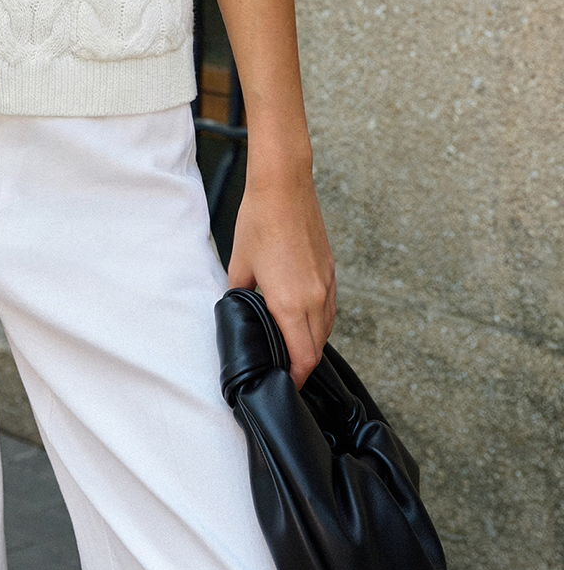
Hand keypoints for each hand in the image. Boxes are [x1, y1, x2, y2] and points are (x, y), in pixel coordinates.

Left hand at [227, 167, 335, 388]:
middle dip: (303, 366)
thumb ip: (240, 294)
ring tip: (292, 348)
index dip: (295, 377)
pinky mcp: (330, 271)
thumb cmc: (258, 221)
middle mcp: (315, 298)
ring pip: (326, 329)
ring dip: (312, 343)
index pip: (302, 358)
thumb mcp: (240, 264)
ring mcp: (326, 284)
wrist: (284, 186)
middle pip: (316, 349)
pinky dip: (319, 322)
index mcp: (290, 302)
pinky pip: (329, 309)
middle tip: (286, 372)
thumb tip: (238, 310)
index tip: (284, 383)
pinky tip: (303, 318)